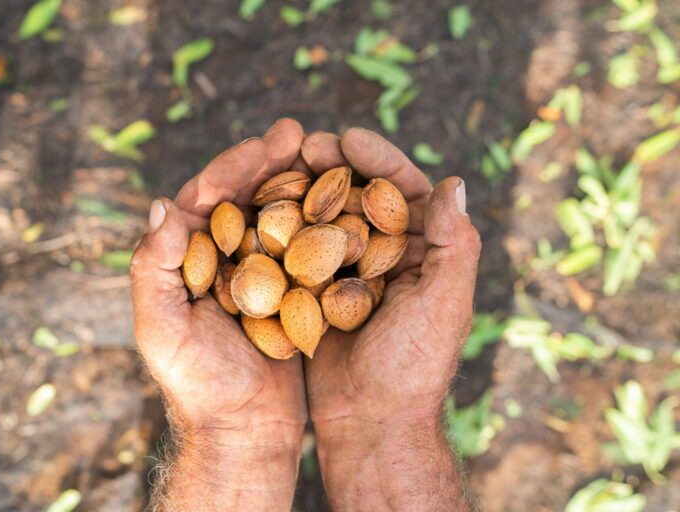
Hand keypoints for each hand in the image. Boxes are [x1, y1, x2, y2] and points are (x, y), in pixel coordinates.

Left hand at [130, 119, 307, 511]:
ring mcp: (257, 272)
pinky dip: (321, 221)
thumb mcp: (163, 331)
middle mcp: (221, 258)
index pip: (205, 200)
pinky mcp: (289, 290)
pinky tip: (344, 200)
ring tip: (324, 152)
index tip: (263, 146)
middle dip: (268, 162)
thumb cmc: (199, 386)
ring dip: (297, 182)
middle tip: (298, 132)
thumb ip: (153, 269)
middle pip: (245, 197)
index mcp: (186, 260)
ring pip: (277, 214)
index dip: (231, 167)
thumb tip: (161, 204)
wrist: (245, 431)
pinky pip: (305, 246)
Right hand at [302, 128, 480, 510]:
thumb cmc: (413, 366)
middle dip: (334, 164)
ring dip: (306, 187)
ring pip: (326, 215)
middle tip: (305, 143)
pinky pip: (300, 248)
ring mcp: (349, 270)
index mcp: (426, 250)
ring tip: (277, 164)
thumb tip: (457, 181)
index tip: (348, 138)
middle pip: (360, 194)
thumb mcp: (444, 304)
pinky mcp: (317, 289)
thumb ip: (456, 244)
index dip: (379, 159)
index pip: (405, 189)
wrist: (369, 421)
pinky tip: (260, 206)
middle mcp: (388, 254)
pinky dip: (284, 225)